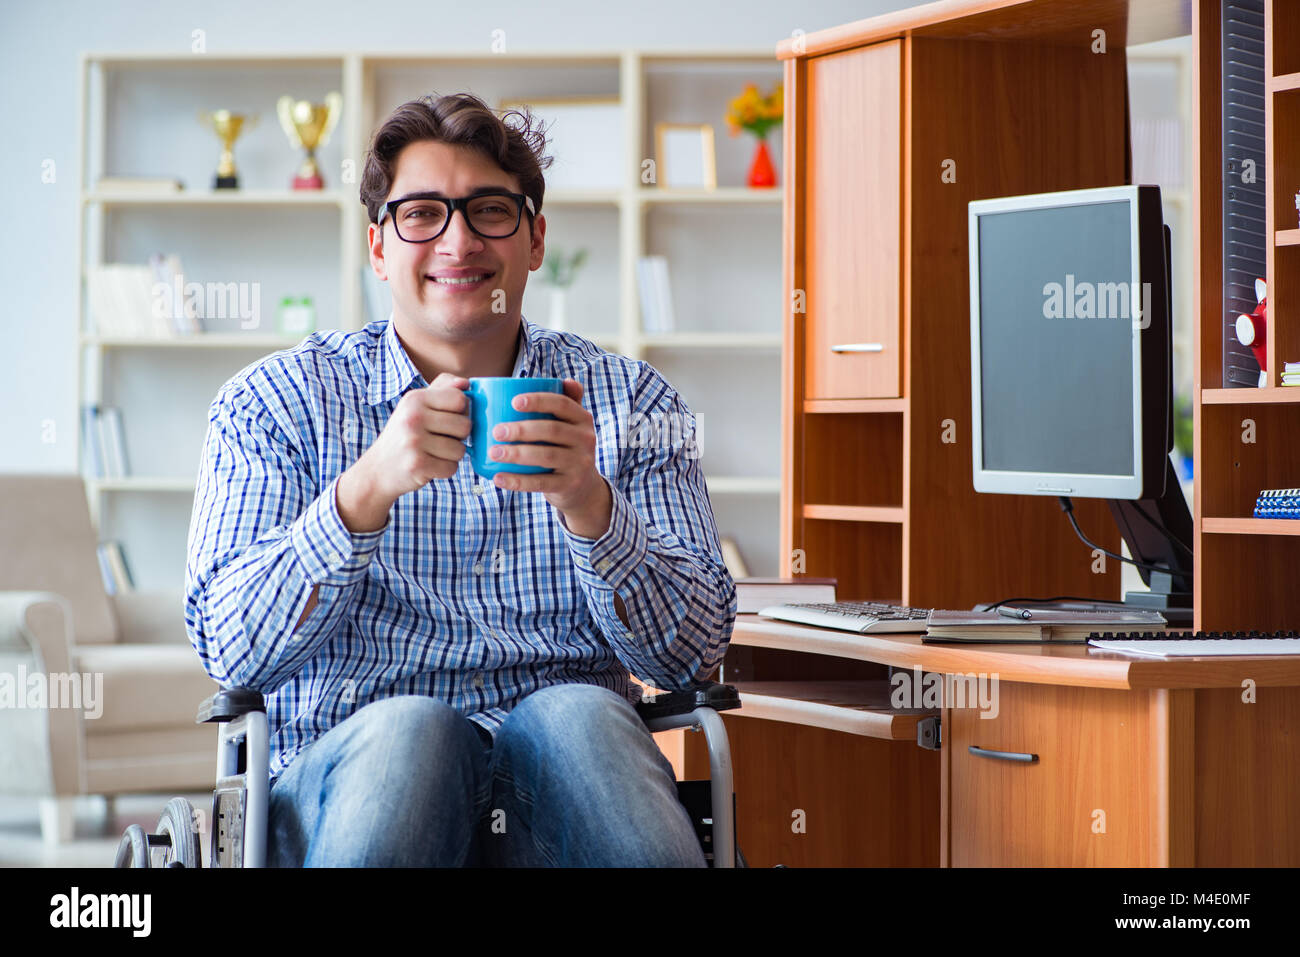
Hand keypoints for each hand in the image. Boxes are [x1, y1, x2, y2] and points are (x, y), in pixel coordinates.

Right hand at [336, 372, 470, 530]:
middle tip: (439, 438)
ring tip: (432, 452)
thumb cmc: (404, 435)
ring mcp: (414, 441)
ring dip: (451, 455)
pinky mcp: (417, 465)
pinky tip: (429, 465)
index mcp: (415, 399)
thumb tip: (465, 382)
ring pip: (460, 450)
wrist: (377, 469)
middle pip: (465, 426)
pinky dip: (444, 470)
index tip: (447, 419)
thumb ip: (442, 389)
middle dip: (458, 436)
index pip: (460, 399)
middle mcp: (413, 417)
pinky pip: (451, 468)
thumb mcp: (416, 406)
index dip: (460, 412)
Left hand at [488, 378, 611, 537]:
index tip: (513, 402)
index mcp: (583, 419)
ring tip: (493, 452)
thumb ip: (567, 402)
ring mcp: (579, 464)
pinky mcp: (569, 485)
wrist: (582, 487)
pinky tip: (498, 478)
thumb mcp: (572, 425)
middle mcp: (586, 439)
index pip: (562, 404)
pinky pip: (541, 483)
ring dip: (517, 454)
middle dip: (522, 429)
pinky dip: (518, 481)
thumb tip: (564, 380)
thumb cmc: (566, 447)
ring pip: (546, 456)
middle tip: (496, 431)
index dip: (538, 401)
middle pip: (552, 430)